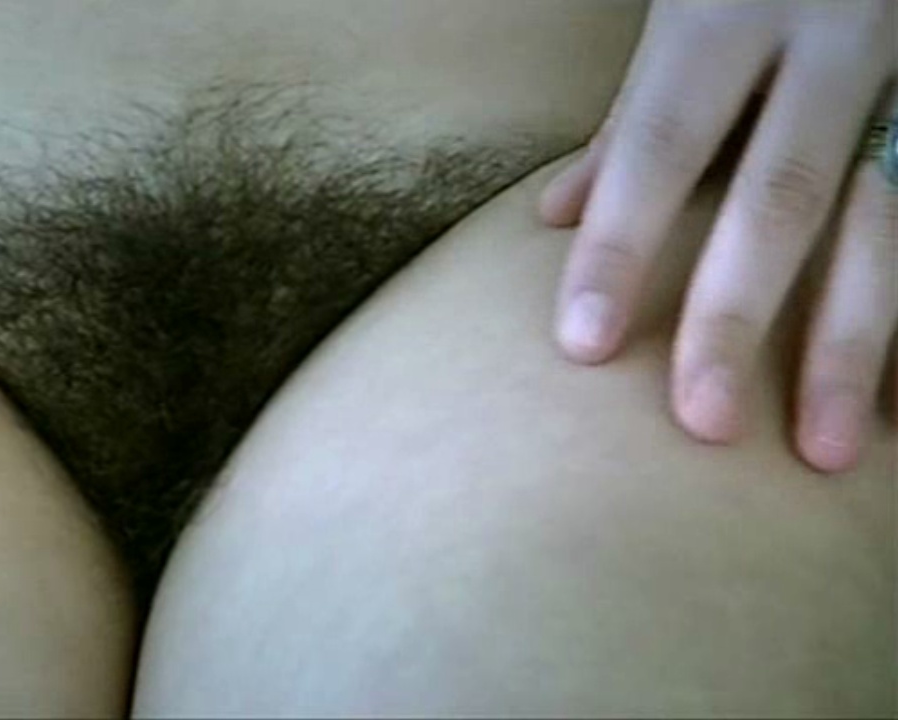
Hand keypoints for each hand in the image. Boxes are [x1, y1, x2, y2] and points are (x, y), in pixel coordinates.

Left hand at [540, 0, 895, 472]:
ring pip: (888, 222)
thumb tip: (556, 214)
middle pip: (781, 195)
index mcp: (732, 14)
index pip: (659, 145)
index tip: (583, 346)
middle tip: (703, 423)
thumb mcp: (687, 18)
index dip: (621, 246)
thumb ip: (633, 118)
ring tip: (826, 450)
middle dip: (739, 314)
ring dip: (855, 345)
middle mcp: (834, 41)